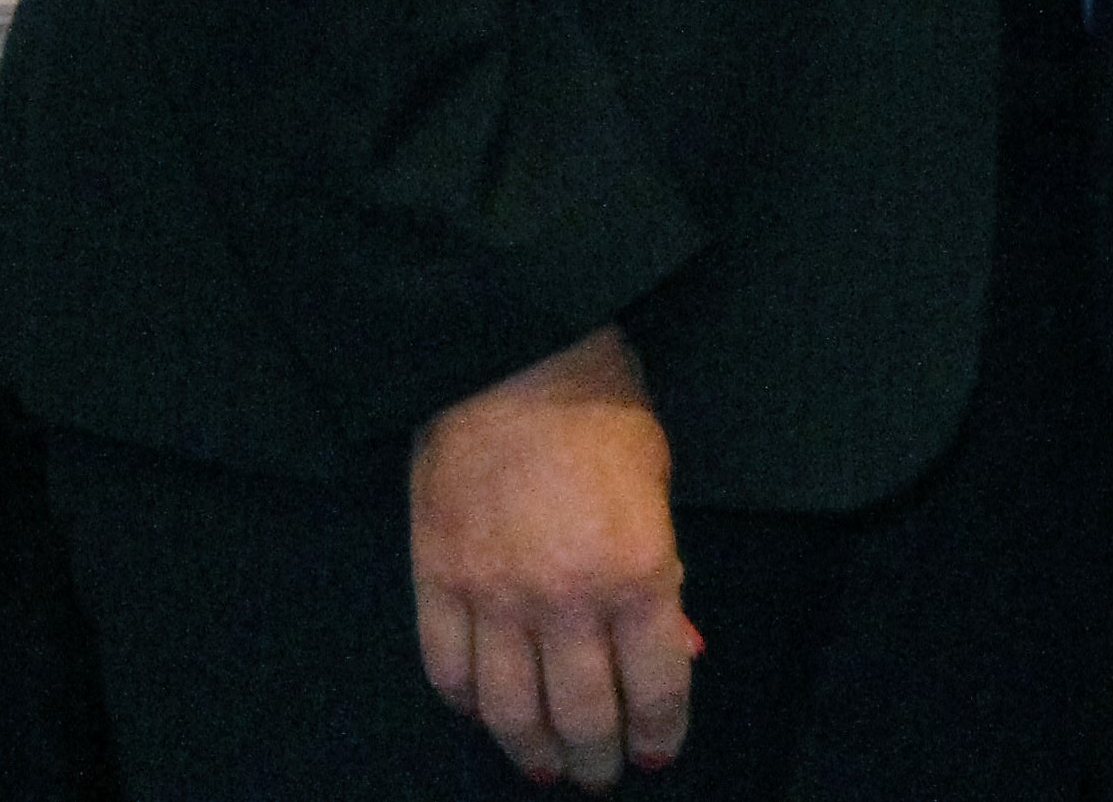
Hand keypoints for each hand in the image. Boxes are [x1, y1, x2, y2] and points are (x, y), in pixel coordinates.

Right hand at [411, 325, 692, 789]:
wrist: (512, 353)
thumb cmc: (601, 405)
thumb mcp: (658, 482)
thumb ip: (664, 570)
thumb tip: (676, 643)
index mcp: (635, 570)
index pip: (656, 683)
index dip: (661, 729)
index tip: (659, 751)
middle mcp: (564, 600)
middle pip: (583, 715)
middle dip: (598, 758)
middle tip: (602, 775)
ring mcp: (493, 597)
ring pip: (510, 710)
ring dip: (531, 751)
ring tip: (546, 768)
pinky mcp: (436, 582)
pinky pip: (448, 670)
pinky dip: (467, 703)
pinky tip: (484, 712)